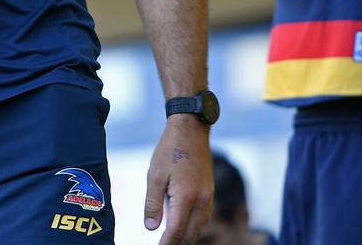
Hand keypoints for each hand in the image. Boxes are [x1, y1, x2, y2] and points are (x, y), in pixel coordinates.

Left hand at [143, 115, 212, 244]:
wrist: (191, 129)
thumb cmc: (170, 149)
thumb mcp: (154, 175)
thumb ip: (152, 203)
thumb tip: (151, 228)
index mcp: (186, 197)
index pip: (175, 233)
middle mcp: (201, 200)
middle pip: (190, 235)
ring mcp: (208, 196)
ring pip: (199, 229)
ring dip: (186, 238)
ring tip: (171, 242)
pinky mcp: (210, 192)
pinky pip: (204, 218)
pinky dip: (193, 228)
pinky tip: (183, 228)